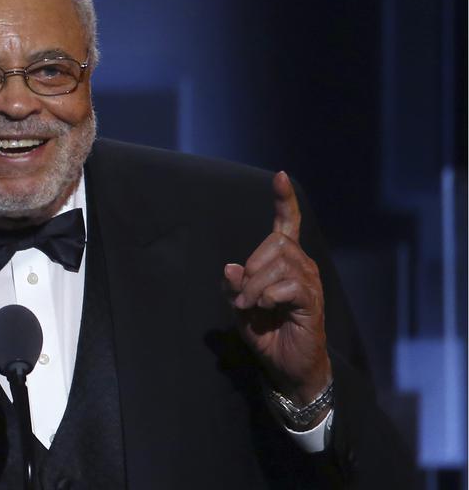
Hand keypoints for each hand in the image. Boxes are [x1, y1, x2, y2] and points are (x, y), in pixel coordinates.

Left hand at [224, 172, 331, 406]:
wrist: (287, 366)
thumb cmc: (266, 333)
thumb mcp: (240, 306)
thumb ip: (233, 286)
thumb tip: (231, 267)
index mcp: (285, 261)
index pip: (287, 224)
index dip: (283, 200)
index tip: (280, 176)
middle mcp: (302, 265)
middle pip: (275, 243)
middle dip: (250, 269)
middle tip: (243, 298)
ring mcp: (310, 282)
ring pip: (278, 264)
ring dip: (255, 287)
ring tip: (251, 306)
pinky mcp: (312, 301)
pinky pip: (287, 286)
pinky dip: (267, 296)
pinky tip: (264, 309)